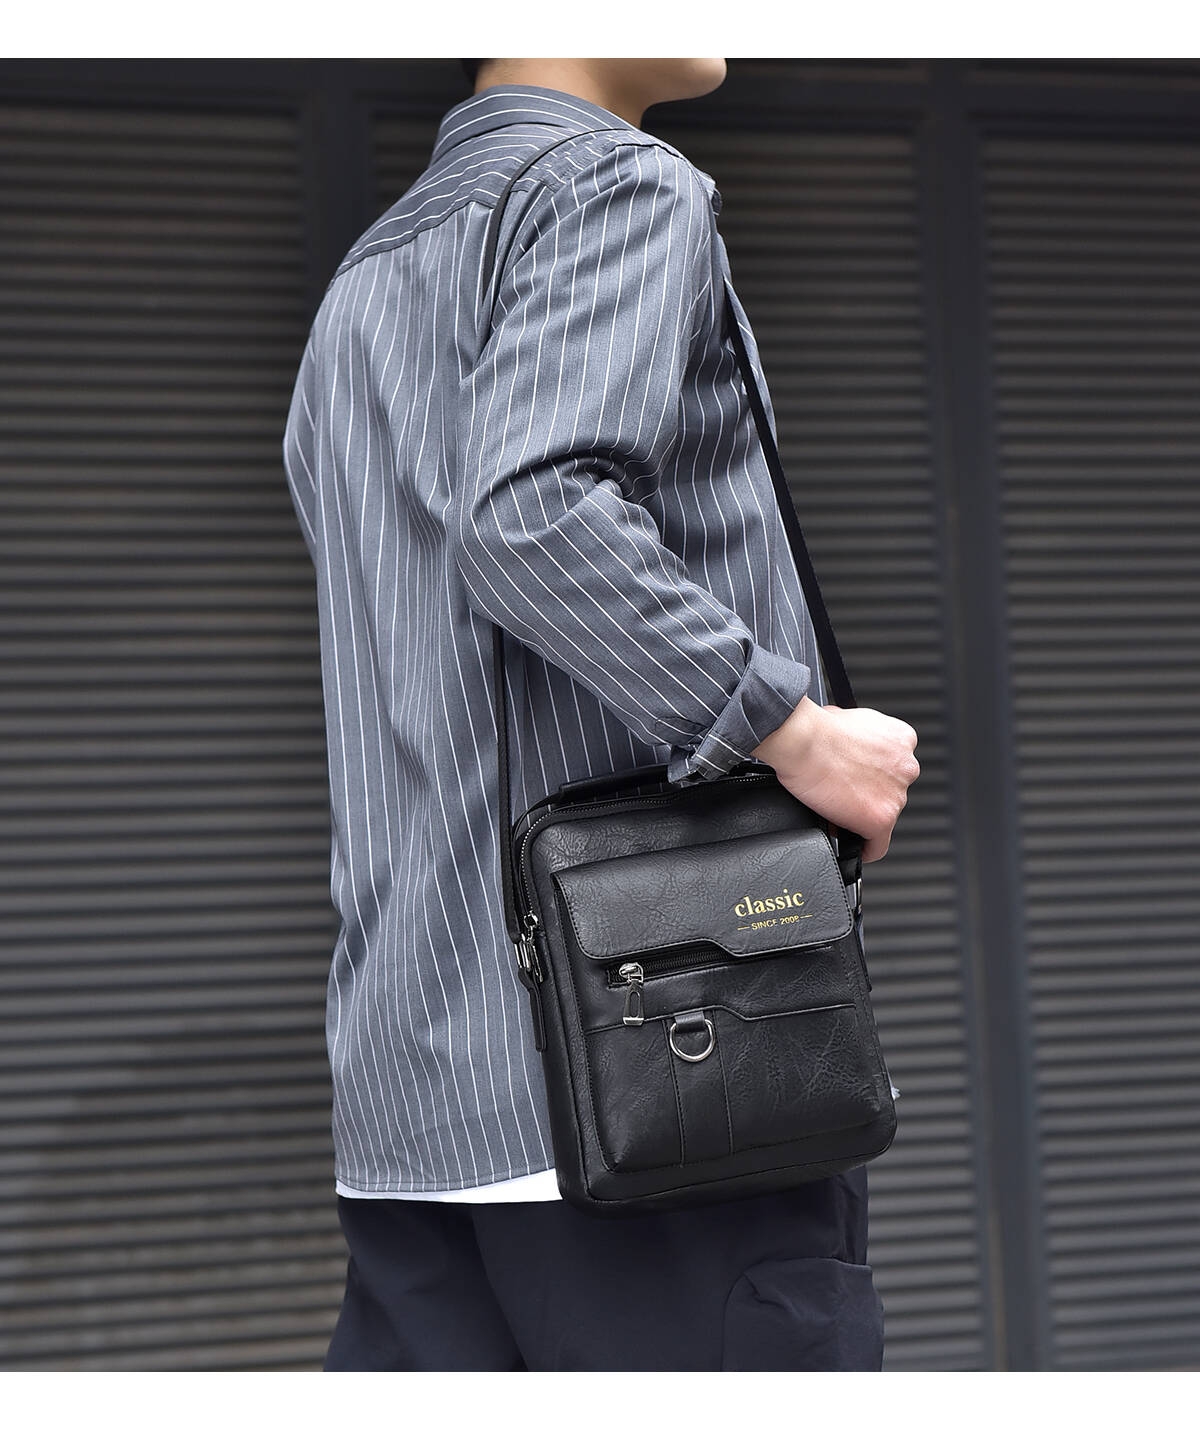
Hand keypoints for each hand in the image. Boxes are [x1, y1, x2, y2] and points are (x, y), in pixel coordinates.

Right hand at [751, 698, 919, 863]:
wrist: (802, 740)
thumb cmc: (815, 728)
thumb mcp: (851, 720)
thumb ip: (864, 739)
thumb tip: (852, 752)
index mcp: (902, 739)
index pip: (895, 766)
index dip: (873, 775)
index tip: (858, 780)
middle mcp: (906, 767)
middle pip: (892, 792)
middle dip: (870, 794)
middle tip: (842, 793)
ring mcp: (896, 795)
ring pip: (883, 816)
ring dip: (863, 815)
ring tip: (836, 809)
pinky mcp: (881, 819)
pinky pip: (877, 846)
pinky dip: (865, 848)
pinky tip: (853, 846)